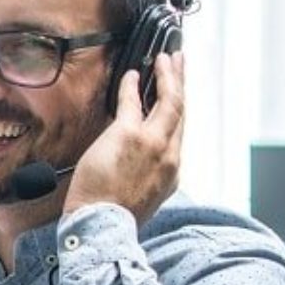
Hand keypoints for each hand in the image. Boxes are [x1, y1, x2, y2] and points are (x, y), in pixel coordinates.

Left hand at [62, 51, 184, 223]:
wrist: (102, 226)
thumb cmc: (114, 217)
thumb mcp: (144, 199)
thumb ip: (149, 177)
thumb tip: (140, 167)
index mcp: (171, 172)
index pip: (179, 133)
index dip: (179, 111)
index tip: (178, 96)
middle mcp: (169, 155)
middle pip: (181, 111)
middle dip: (182, 83)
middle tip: (180, 63)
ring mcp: (152, 143)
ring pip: (170, 101)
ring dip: (169, 76)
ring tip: (168, 58)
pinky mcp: (129, 135)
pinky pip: (133, 101)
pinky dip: (133, 85)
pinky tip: (133, 73)